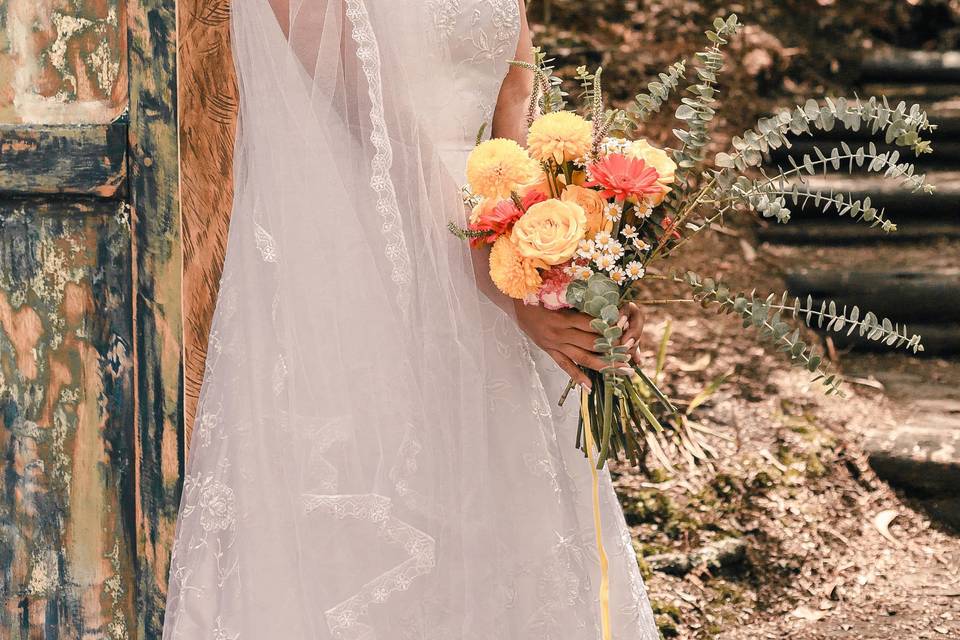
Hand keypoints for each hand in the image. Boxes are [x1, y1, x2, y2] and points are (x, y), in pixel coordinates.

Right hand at [514, 301, 645, 388]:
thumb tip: (601, 296)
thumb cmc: (538, 294)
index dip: (610, 327)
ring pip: (582, 358)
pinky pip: (565, 367)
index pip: (592, 325)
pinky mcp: (550, 352)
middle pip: (592, 343)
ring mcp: (555, 345)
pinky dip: (577, 377)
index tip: (626, 327)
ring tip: (622, 370)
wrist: (515, 303)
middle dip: (613, 348)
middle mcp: (560, 334)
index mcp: (563, 318)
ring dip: (603, 365)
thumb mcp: (557, 292)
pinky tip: (590, 388)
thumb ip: (577, 298)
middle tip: (631, 352)